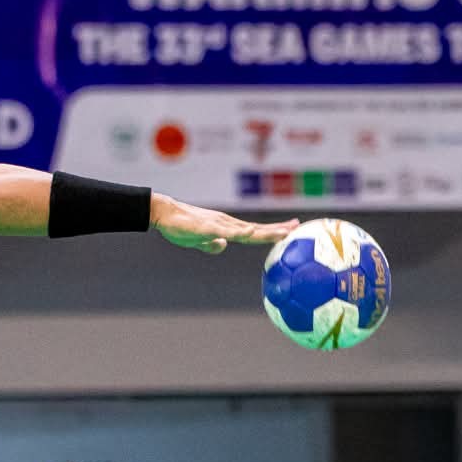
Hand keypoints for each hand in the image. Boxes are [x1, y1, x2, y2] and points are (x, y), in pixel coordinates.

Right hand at [150, 195, 296, 253]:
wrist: (164, 214)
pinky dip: (239, 232)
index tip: (289, 230)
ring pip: (246, 230)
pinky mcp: (207, 227)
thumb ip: (211, 244)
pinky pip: (225, 231)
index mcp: (227, 228)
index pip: (255, 231)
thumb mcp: (199, 240)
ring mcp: (219, 225)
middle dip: (277, 229)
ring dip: (265, 231)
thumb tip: (222, 247)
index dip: (272, 232)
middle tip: (296, 227)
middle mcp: (228, 224)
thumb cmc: (180, 227)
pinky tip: (251, 233)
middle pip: (257, 229)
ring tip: (283, 233)